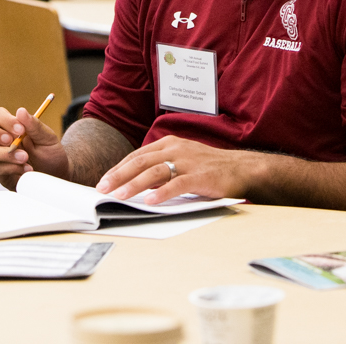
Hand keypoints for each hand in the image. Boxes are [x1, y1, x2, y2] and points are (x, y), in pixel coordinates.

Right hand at [0, 106, 69, 189]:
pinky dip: (14, 168)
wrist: (57, 174)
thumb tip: (21, 111)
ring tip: (25, 158)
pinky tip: (28, 169)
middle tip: (10, 141)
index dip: (4, 120)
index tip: (21, 129)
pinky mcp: (1, 174)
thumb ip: (34, 125)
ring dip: (6, 154)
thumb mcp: (47, 137)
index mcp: (8, 126)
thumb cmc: (50, 152)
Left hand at [95, 136, 254, 204]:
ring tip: (120, 196)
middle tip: (103, 188)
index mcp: (169, 143)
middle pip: (141, 161)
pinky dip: (162, 193)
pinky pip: (177, 184)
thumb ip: (160, 167)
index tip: (104, 181)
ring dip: (135, 184)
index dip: (119, 168)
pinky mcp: (201, 176)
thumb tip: (135, 182)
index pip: (138, 155)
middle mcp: (176, 149)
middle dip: (119, 175)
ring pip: (155, 171)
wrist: (242, 168)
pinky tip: (150, 202)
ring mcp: (188, 162)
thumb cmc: (209, 167)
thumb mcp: (181, 160)